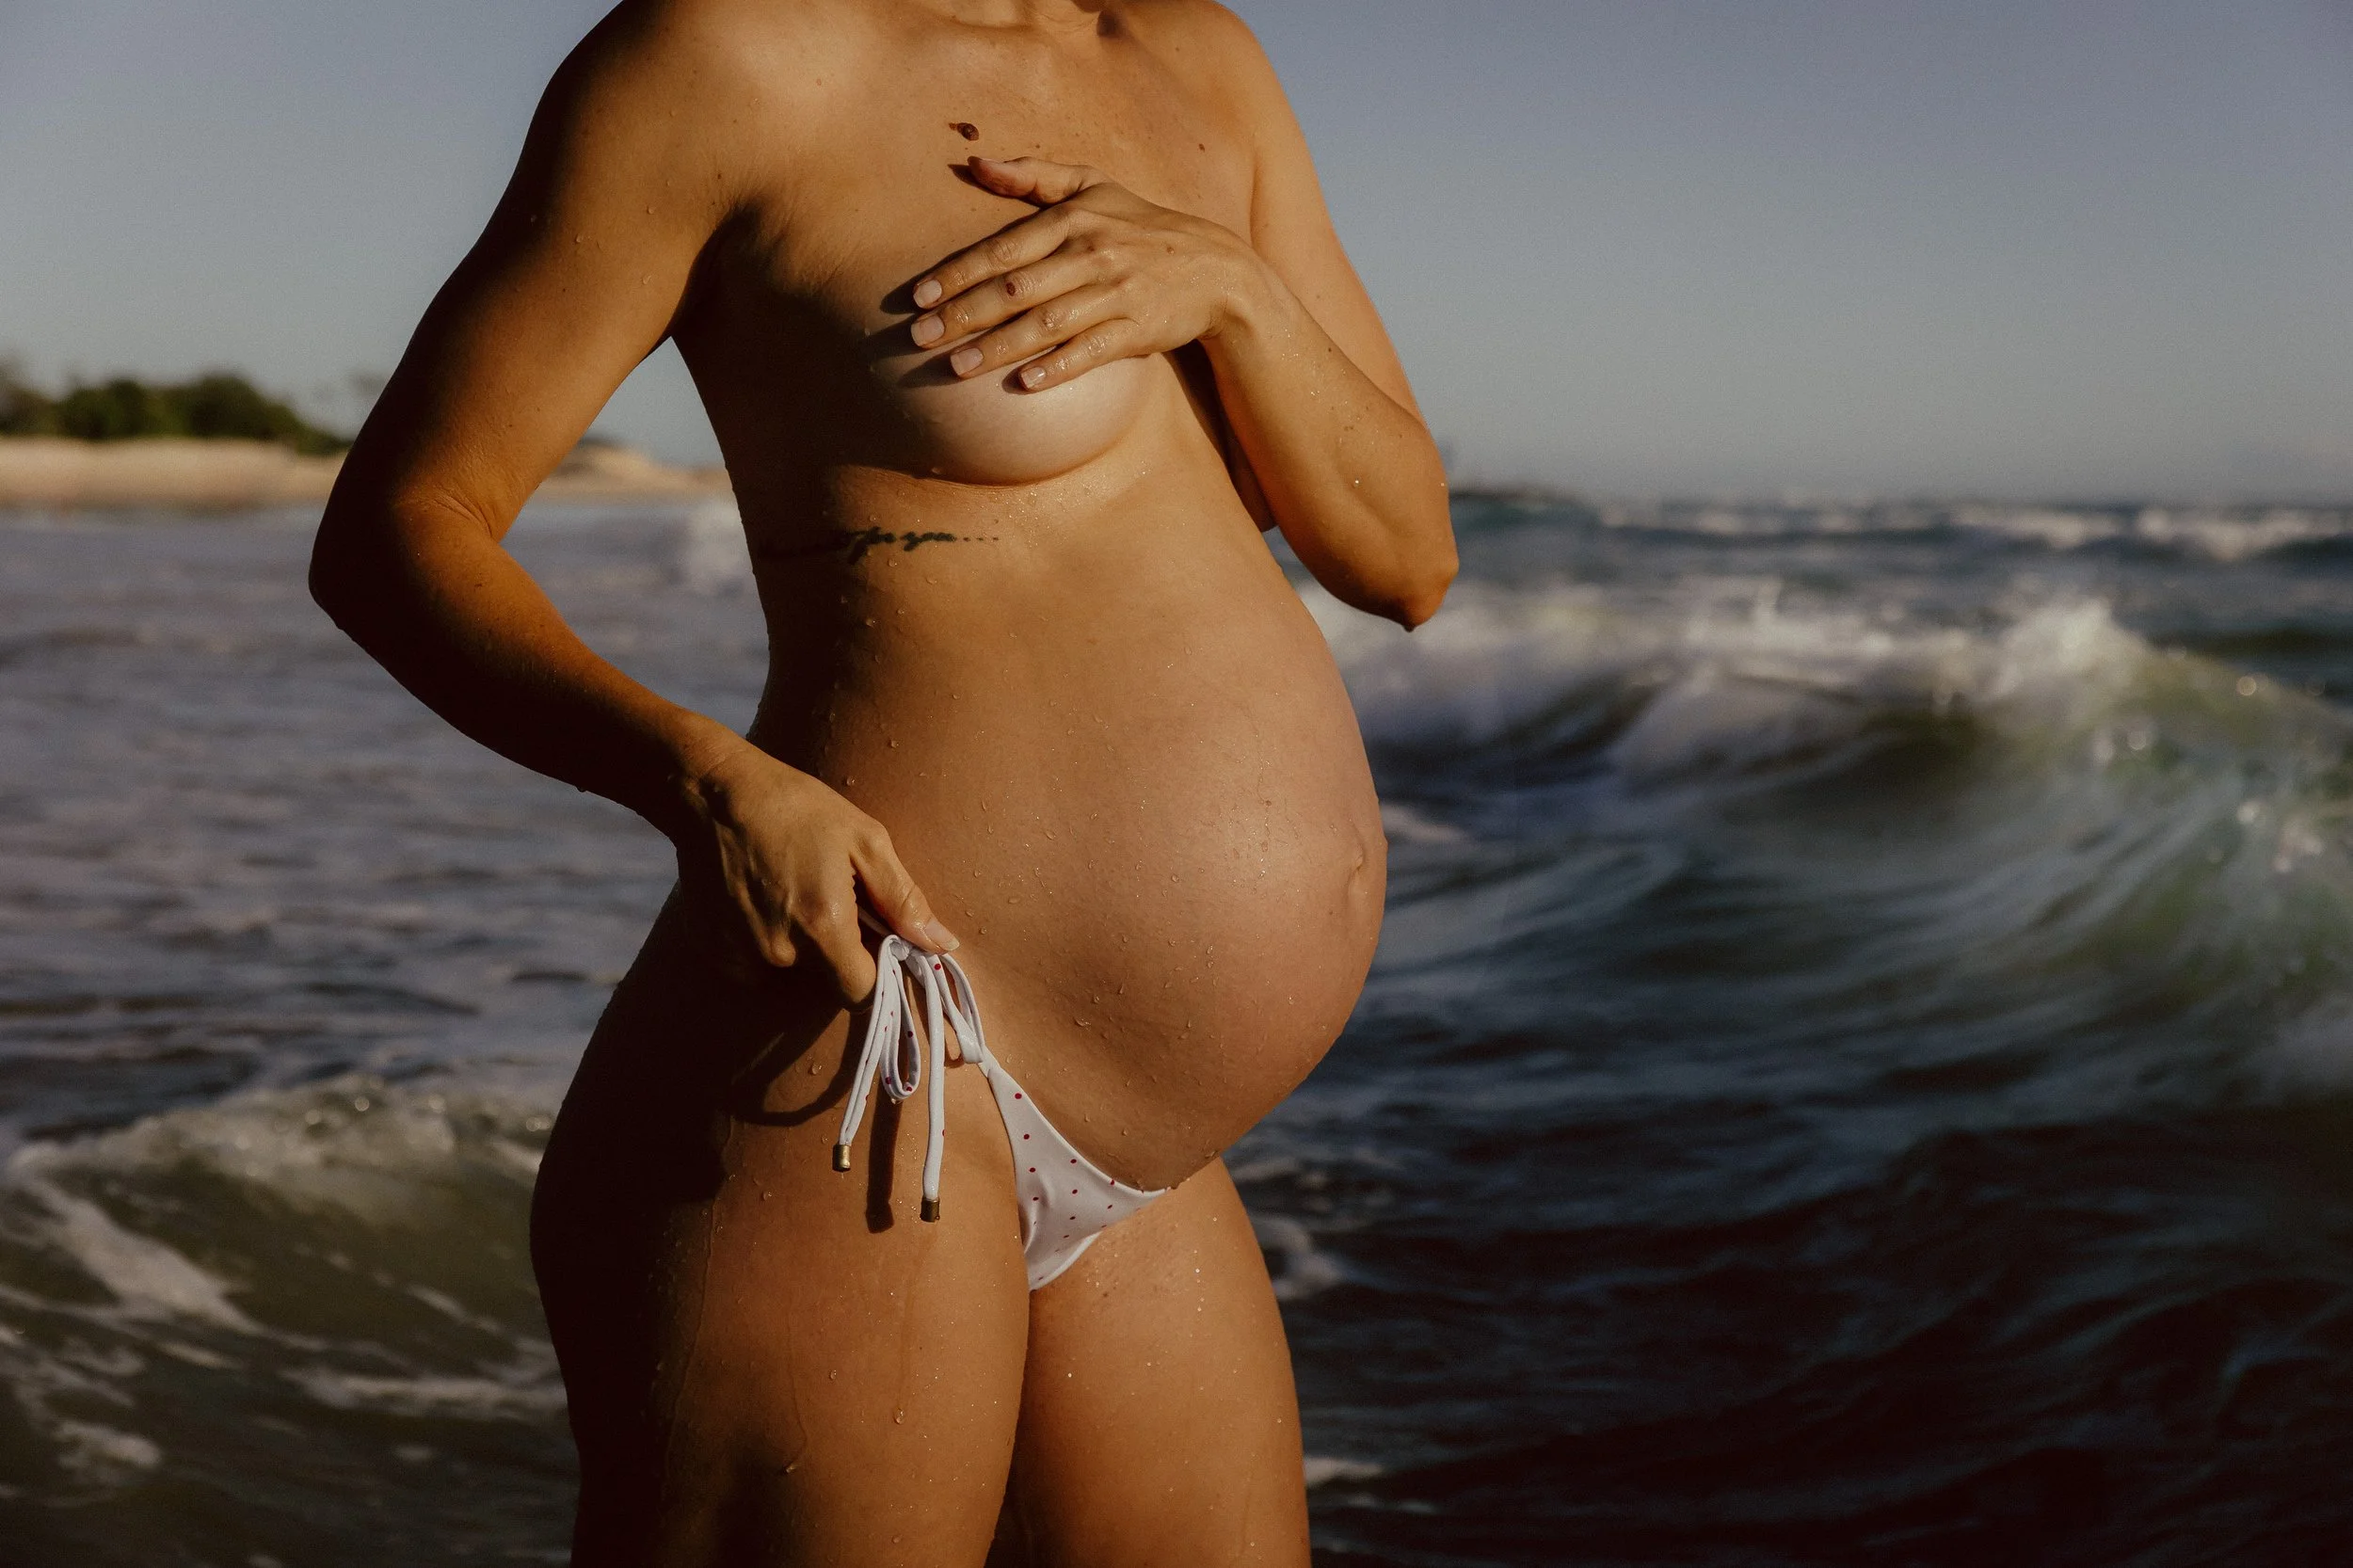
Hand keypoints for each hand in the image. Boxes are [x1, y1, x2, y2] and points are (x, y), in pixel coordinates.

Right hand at [670, 737, 956, 1004]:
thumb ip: (903, 900)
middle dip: (835, 950)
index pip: (862, 994)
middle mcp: (779, 951)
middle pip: (825, 979)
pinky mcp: (712, 950)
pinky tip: (761, 897)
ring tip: (790, 890)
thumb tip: (942, 944)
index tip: (876, 947)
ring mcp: (739, 955)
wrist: (712, 793)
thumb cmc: (796, 807)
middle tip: (828, 897)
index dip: (876, 975)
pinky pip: (752, 962)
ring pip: (788, 970)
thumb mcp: (865, 840)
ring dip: (797, 944)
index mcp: (822, 927)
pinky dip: (762, 940)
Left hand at [908, 156, 1270, 391]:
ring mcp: (1115, 295)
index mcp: (1074, 220)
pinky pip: (1092, 352)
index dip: (958, 274)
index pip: (1004, 250)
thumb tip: (974, 162)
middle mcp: (1092, 255)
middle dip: (963, 315)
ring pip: (1046, 324)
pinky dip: (1059, 367)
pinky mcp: (1137, 330)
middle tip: (919, 339)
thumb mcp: (1094, 186)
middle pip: (1015, 290)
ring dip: (998, 348)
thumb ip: (1032, 175)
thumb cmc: (1140, 227)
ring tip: (955, 368)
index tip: (919, 297)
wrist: (1215, 270)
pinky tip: (1025, 384)